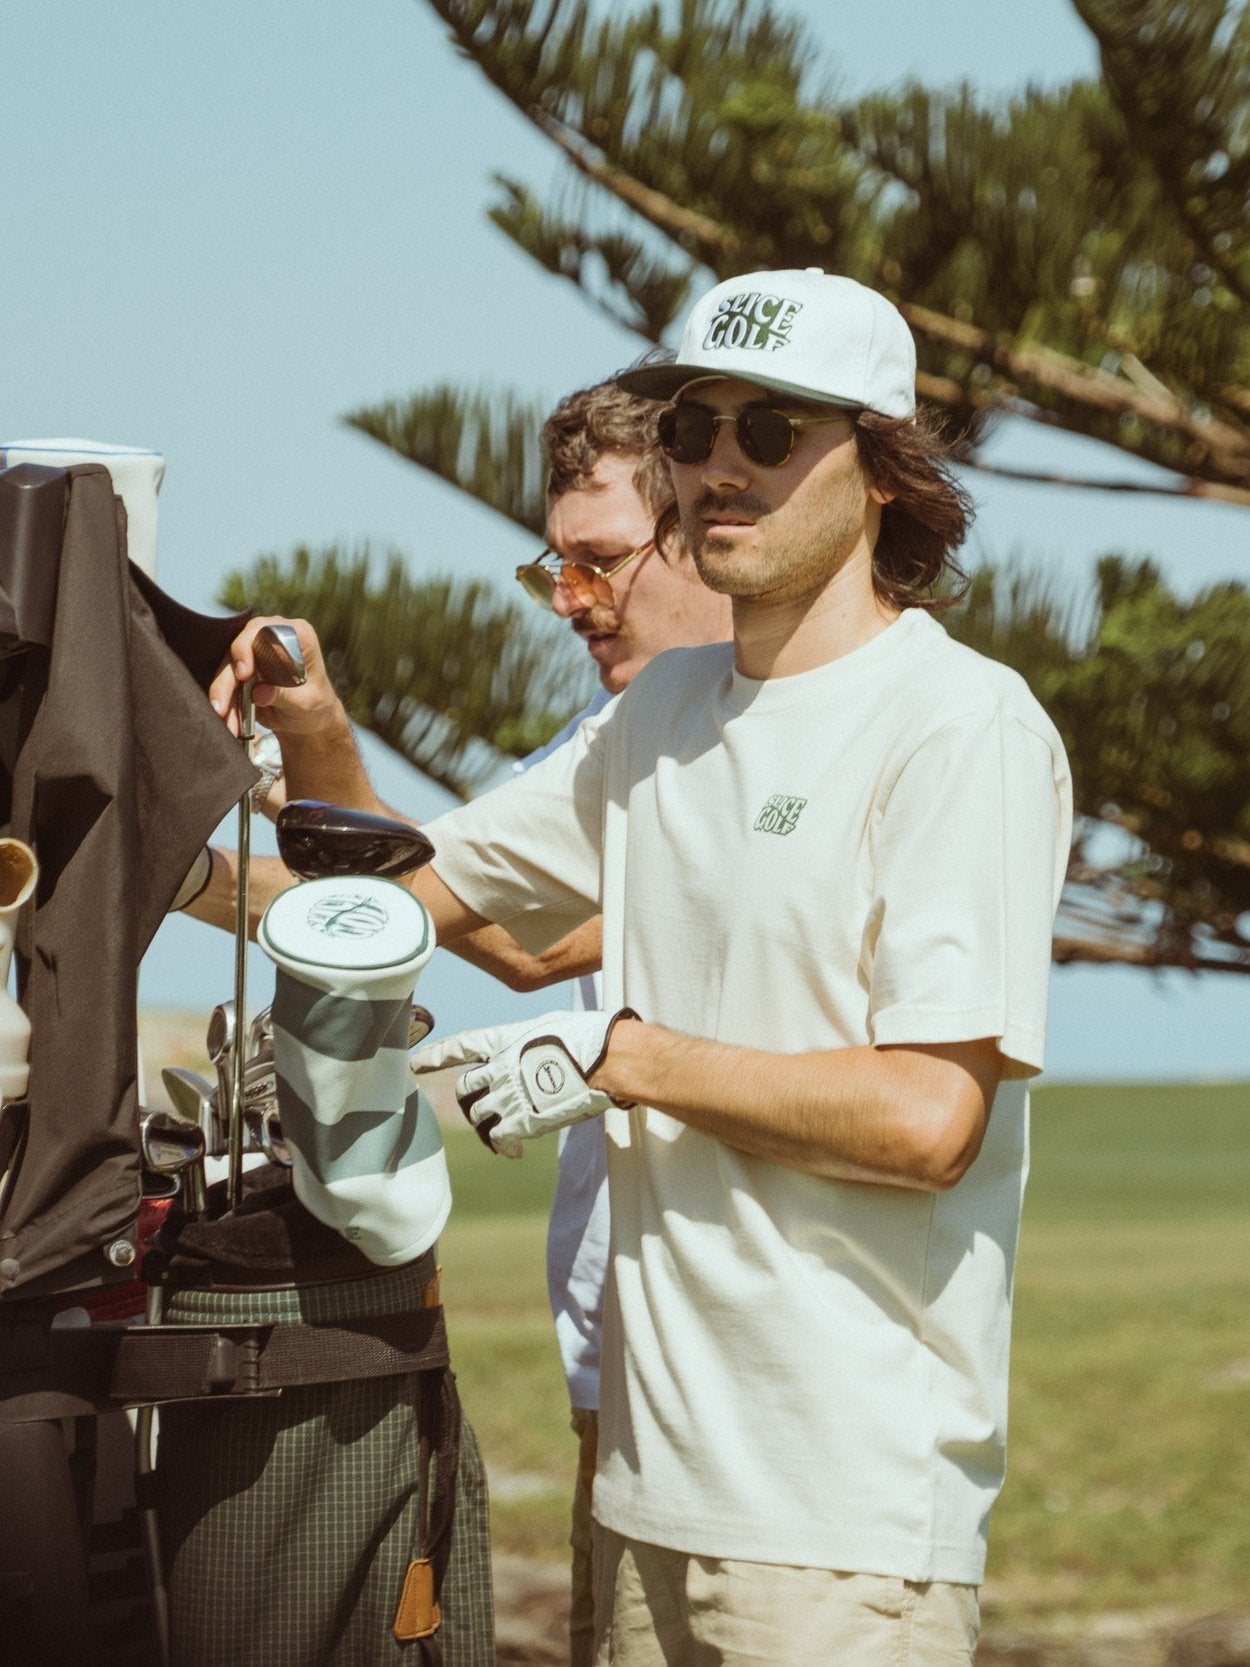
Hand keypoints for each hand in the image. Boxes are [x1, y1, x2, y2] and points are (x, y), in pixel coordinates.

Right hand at [208, 615, 338, 739]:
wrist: (307, 720)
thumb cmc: (315, 706)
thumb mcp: (305, 703)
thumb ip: (284, 695)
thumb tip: (260, 693)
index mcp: (297, 634)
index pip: (265, 629)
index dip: (247, 647)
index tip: (243, 673)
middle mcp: (272, 636)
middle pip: (239, 649)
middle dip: (227, 681)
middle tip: (221, 706)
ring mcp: (254, 651)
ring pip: (227, 668)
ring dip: (222, 696)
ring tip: (225, 720)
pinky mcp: (241, 669)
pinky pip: (226, 683)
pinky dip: (225, 703)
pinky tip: (227, 721)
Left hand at [409, 1009, 638, 1157]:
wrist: (606, 1060)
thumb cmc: (589, 1036)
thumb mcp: (553, 1027)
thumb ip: (534, 1041)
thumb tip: (538, 1049)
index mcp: (505, 1039)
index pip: (461, 1046)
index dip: (436, 1055)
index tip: (415, 1063)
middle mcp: (499, 1067)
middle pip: (464, 1089)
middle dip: (471, 1100)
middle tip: (483, 1110)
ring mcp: (508, 1095)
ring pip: (478, 1116)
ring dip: (487, 1125)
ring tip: (502, 1133)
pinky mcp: (522, 1121)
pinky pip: (499, 1139)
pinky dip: (504, 1148)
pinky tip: (515, 1153)